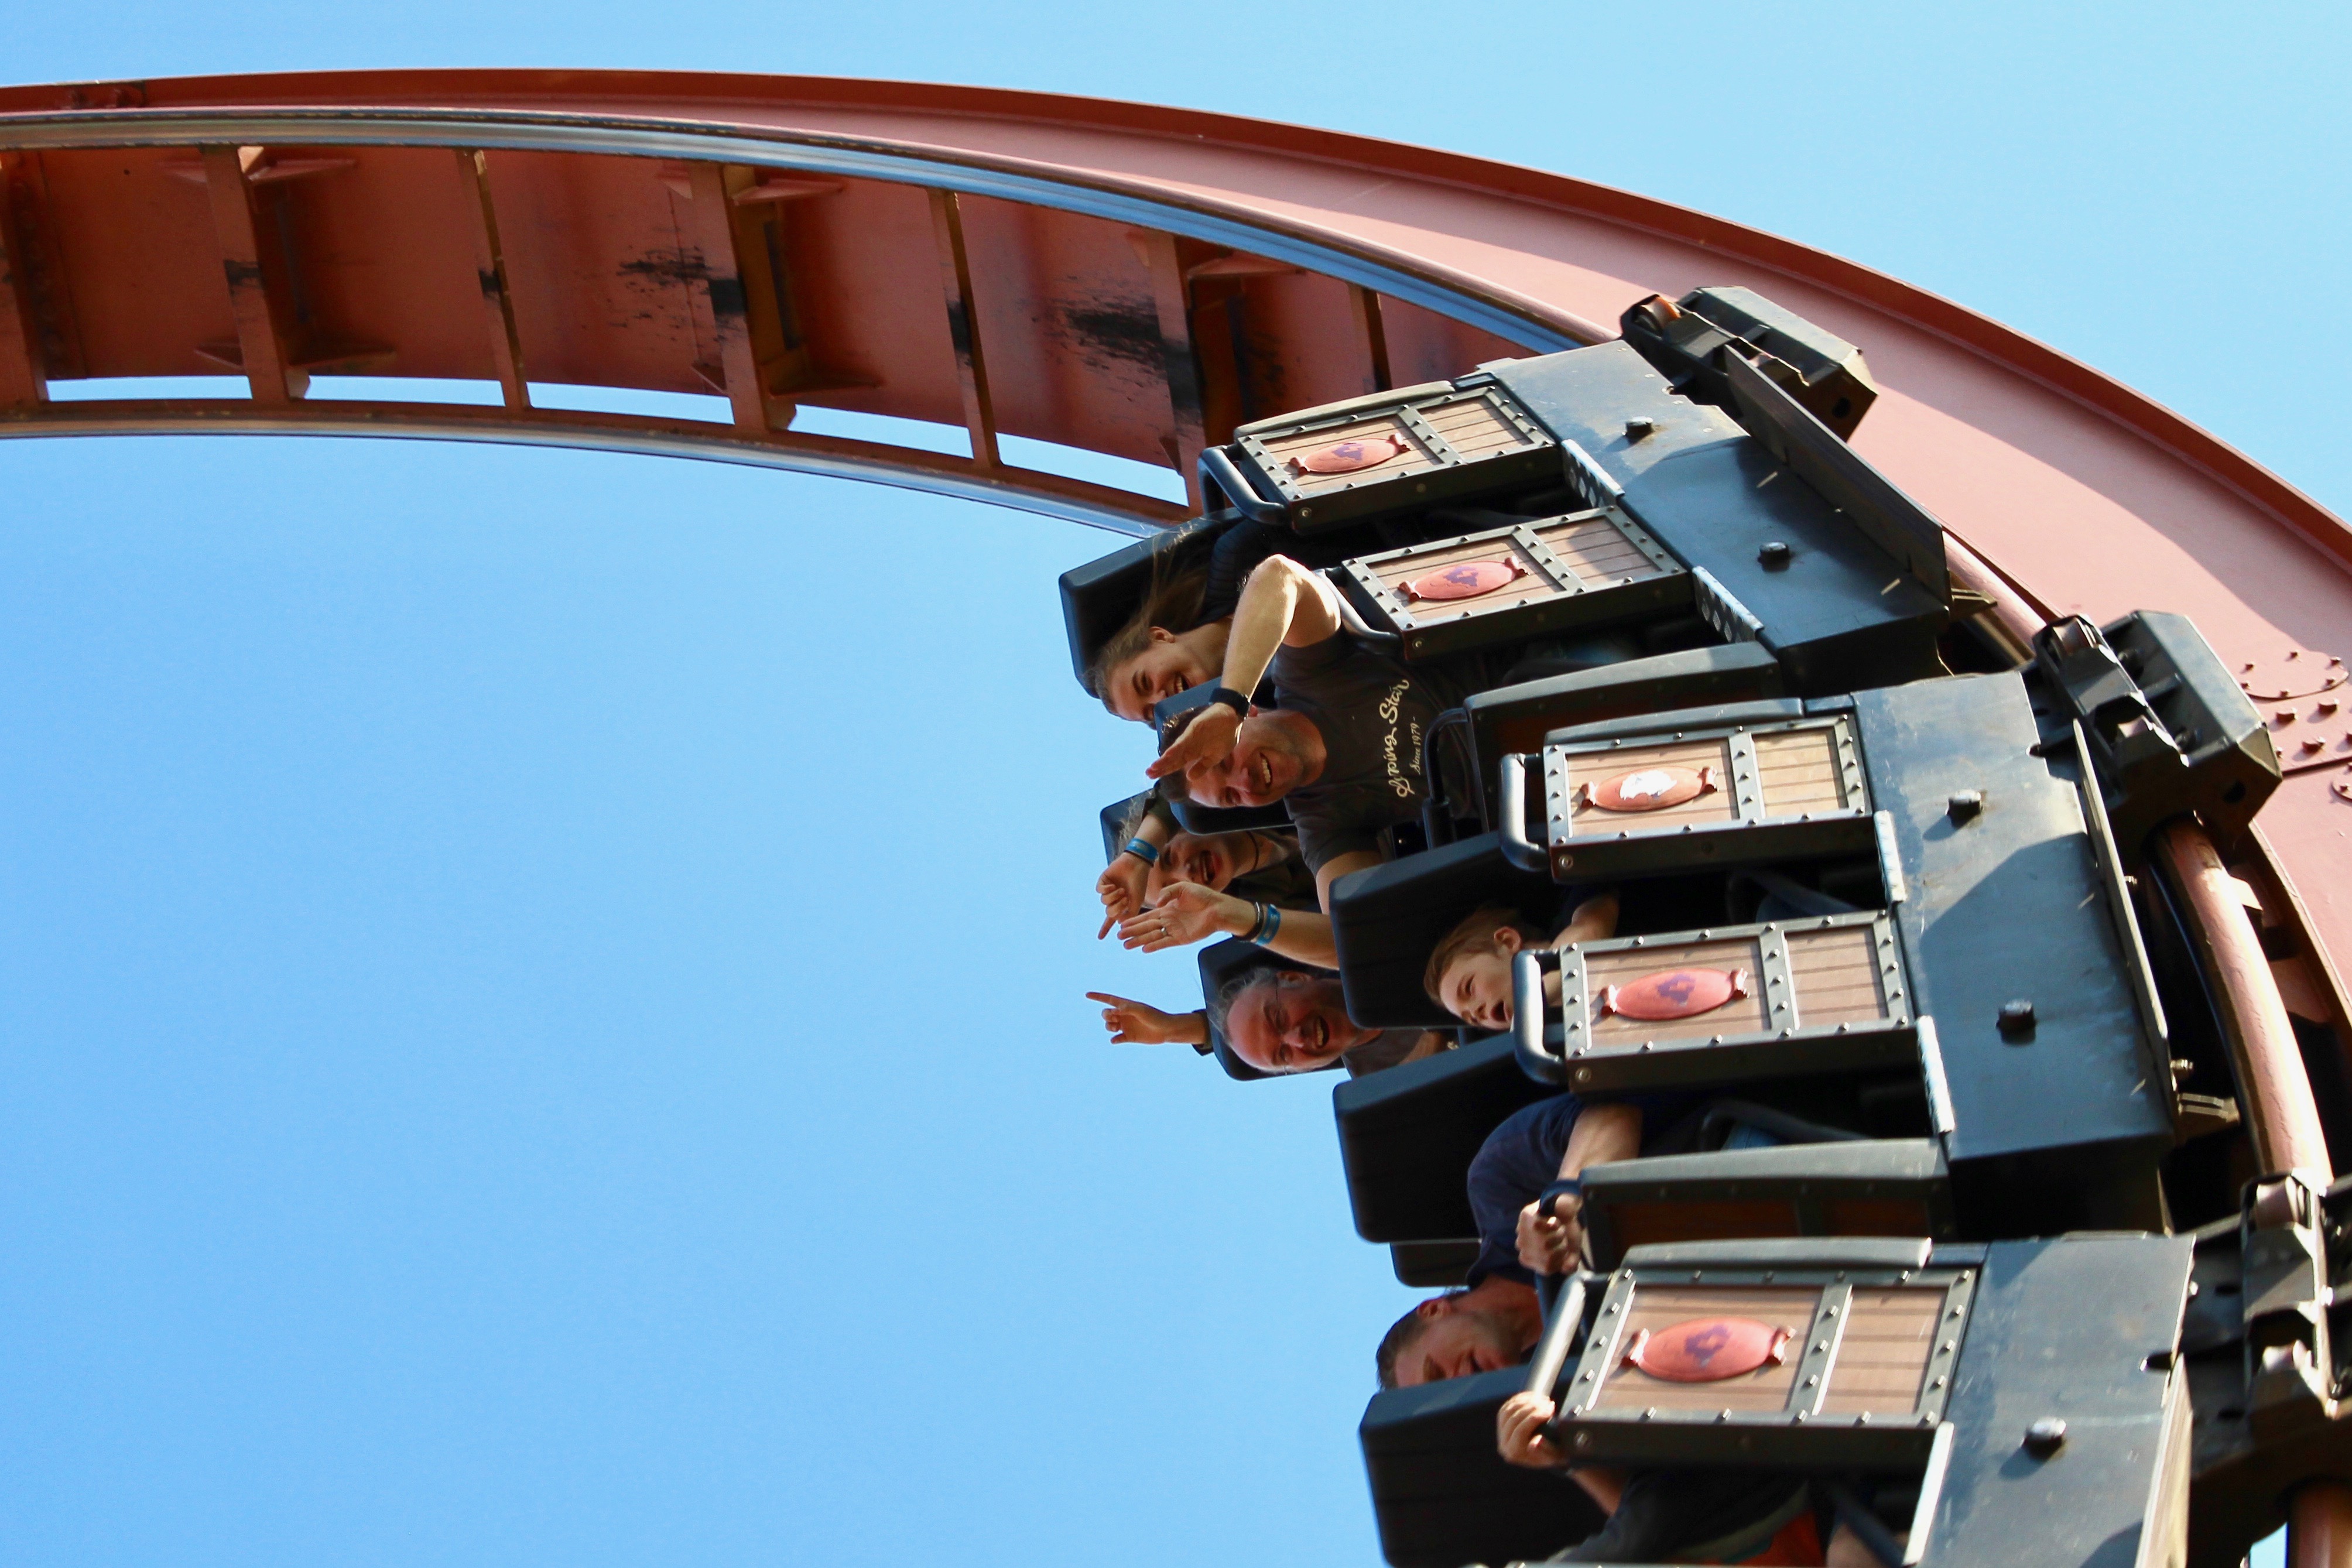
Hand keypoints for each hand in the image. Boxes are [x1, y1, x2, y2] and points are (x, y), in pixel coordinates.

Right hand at [1085, 992, 1206, 1045]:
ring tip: (1116, 1028)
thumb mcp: (1141, 1010)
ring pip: (1109, 1026)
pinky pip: (1117, 1039)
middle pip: (1106, 1014)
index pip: (1108, 999)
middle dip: (1106, 1015)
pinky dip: (1114, 1039)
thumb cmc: (1155, 1017)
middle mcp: (1124, 1015)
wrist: (1167, 1030)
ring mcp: (1126, 1026)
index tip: (1086, 995)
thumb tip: (1114, 1010)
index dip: (1097, 997)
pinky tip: (1116, 1039)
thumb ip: (1127, 1008)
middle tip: (1114, 1018)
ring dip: (1109, 1027)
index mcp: (1126, 1005)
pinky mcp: (1129, 1037)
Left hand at [1096, 852, 1150, 938]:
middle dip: (1117, 908)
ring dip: (1113, 897)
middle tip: (1125, 900)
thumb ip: (1129, 914)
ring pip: (1104, 901)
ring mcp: (1108, 890)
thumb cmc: (1140, 883)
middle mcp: (1113, 899)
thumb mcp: (1137, 901)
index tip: (1100, 938)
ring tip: (1122, 890)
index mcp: (1121, 905)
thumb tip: (1118, 923)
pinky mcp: (1103, 881)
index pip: (1111, 919)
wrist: (1137, 865)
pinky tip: (1113, 886)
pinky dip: (1106, 890)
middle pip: (1109, 912)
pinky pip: (1099, 891)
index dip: (1105, 929)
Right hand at [1116, 882, 1244, 952]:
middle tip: (1119, 936)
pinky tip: (1144, 948)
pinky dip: (1155, 945)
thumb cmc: (1203, 896)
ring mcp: (1174, 930)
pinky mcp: (1182, 938)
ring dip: (1139, 940)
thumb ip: (1168, 893)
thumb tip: (1157, 904)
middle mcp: (1168, 921)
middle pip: (1146, 927)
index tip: (1122, 923)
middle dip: (1132, 931)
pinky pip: (1165, 942)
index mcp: (1167, 909)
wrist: (1218, 908)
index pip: (1147, 916)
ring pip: (1153, 936)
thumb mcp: (1183, 888)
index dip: (1134, 920)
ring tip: (1126, 945)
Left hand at [1144, 701, 1239, 783]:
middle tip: (1148, 774)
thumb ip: (1202, 766)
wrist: (1231, 715)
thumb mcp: (1214, 757)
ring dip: (1165, 759)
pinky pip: (1184, 741)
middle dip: (1161, 766)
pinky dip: (1176, 749)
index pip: (1176, 763)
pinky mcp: (1195, 729)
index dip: (1165, 769)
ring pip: (1175, 751)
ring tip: (1153, 768)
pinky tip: (1167, 755)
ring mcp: (1190, 736)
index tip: (1153, 777)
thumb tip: (1190, 778)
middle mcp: (1188, 745)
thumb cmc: (1223, 735)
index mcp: (1193, 752)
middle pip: (1172, 758)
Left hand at [1496, 1391, 1563, 1467]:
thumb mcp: (1555, 1455)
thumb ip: (1546, 1450)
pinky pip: (1508, 1406)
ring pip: (1509, 1410)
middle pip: (1513, 1419)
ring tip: (1544, 1399)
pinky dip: (1521, 1399)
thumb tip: (1534, 1442)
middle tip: (1549, 1402)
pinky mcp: (1502, 1422)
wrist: (1549, 1452)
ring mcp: (1500, 1432)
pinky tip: (1535, 1397)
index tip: (1550, 1409)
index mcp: (1514, 1454)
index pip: (1520, 1431)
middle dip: (1532, 1407)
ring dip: (1527, 1401)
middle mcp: (1504, 1444)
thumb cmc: (1554, 1454)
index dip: (1535, 1417)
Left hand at [1517, 1196, 1582, 1275]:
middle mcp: (1524, 1247)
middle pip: (1547, 1257)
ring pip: (1543, 1243)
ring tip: (1559, 1228)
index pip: (1547, 1268)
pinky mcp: (1525, 1216)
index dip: (1561, 1259)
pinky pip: (1539, 1227)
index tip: (1565, 1249)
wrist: (1567, 1209)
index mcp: (1532, 1259)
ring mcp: (1522, 1232)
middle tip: (1563, 1237)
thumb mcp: (1572, 1250)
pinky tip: (1553, 1220)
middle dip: (1561, 1247)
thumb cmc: (1567, 1231)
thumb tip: (1565, 1269)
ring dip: (1558, 1235)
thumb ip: (1571, 1263)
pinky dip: (1553, 1224)